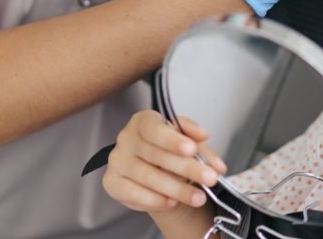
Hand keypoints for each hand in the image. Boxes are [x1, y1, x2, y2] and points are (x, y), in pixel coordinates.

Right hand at [102, 111, 226, 214]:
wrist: (157, 173)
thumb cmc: (171, 151)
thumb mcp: (188, 142)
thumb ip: (199, 143)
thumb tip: (207, 143)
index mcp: (143, 120)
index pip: (155, 128)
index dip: (172, 139)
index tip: (191, 149)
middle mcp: (126, 138)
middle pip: (156, 154)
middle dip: (187, 168)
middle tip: (209, 178)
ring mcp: (117, 160)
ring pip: (148, 176)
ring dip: (177, 188)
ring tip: (198, 196)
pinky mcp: (112, 183)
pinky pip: (133, 193)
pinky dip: (155, 200)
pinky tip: (172, 202)